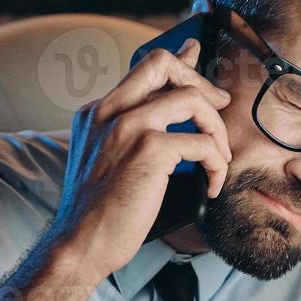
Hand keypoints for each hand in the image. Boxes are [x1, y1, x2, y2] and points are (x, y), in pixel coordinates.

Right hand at [51, 39, 231, 279]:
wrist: (80, 244)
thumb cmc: (97, 212)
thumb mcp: (104, 160)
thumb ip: (127, 134)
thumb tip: (168, 120)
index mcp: (96, 112)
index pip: (143, 68)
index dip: (178, 59)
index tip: (197, 56)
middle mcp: (109, 111)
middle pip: (164, 63)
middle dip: (201, 81)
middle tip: (220, 108)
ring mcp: (128, 127)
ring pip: (192, 98)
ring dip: (217, 130)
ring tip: (219, 159)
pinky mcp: (149, 151)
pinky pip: (202, 143)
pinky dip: (216, 165)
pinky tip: (211, 186)